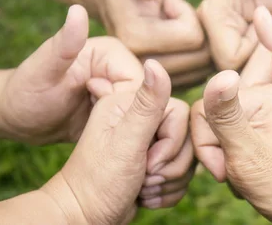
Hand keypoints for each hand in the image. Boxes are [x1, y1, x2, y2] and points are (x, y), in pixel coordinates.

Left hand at [0, 5, 143, 144]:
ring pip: (145, 113)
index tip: (99, 119)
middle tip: (96, 130)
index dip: (125, 106)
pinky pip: (136, 124)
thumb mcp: (42, 72)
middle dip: (128, 120)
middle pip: (146, 99)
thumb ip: (64, 44)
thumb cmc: (23, 94)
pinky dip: (127, 136)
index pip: (141, 83)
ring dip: (128, 131)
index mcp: (112, 52)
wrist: (16, 118)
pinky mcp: (119, 107)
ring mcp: (121, 89)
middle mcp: (121, 68)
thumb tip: (77, 9)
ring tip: (98, 137)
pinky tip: (106, 143)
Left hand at [42, 60, 192, 223]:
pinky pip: (181, 174)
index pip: (181, 114)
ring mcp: (147, 142)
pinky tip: (145, 196)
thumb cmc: (98, 183)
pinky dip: (168, 191)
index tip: (149, 161)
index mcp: (130, 104)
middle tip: (145, 178)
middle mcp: (139, 119)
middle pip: (187, 137)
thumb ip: (146, 104)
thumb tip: (155, 63)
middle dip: (171, 166)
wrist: (83, 218)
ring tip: (142, 189)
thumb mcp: (126, 142)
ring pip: (187, 157)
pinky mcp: (152, 162)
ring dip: (169, 181)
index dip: (172, 143)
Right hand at [99, 0, 211, 86]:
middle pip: (201, 54)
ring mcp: (155, 83)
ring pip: (205, 65)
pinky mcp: (167, 88)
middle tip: (174, 16)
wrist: (117, 6)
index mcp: (136, 41)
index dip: (186, 13)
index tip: (168, 3)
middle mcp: (143, 69)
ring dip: (199, 43)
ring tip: (175, 28)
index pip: (192, 35)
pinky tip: (180, 42)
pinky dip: (198, 56)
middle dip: (197, 30)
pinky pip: (202, 73)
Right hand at [190, 71, 271, 223]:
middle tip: (241, 173)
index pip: (203, 108)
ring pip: (225, 134)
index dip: (206, 144)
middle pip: (215, 119)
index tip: (225, 167)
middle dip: (219, 153)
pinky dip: (242, 164)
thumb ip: (227, 115)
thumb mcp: (248, 152)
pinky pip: (241, 141)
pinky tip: (257, 177)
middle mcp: (269, 98)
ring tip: (251, 177)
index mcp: (264, 94)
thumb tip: (221, 73)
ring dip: (230, 162)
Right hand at [197, 0, 271, 69]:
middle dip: (253, 57)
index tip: (265, 26)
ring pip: (233, 75)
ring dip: (255, 63)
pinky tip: (262, 46)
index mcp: (207, 13)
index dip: (255, 49)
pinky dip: (254, 66)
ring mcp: (209, 41)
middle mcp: (200, 29)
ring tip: (266, 38)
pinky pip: (237, 76)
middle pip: (228, 70)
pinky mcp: (220, 51)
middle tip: (267, 32)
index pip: (229, 59)